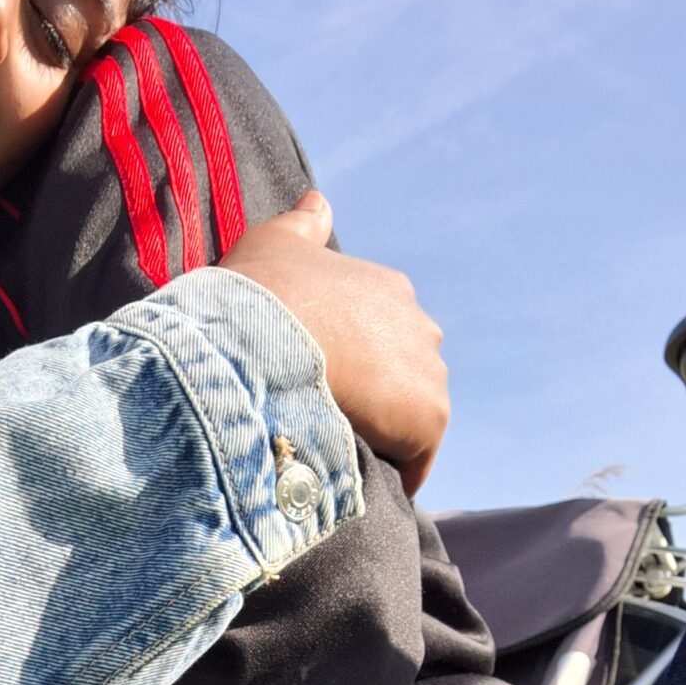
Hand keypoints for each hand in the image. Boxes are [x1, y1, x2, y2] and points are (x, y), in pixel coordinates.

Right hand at [221, 191, 448, 497]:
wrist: (257, 343)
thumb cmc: (256, 295)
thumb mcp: (273, 242)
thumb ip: (303, 224)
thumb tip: (320, 201)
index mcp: (387, 288)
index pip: (383, 333)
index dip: (355, 361)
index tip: (324, 383)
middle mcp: (419, 324)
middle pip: (406, 373)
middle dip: (377, 397)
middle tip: (330, 422)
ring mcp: (428, 370)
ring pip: (412, 414)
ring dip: (385, 435)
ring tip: (343, 456)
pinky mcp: (429, 417)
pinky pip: (417, 457)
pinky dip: (394, 473)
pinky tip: (361, 483)